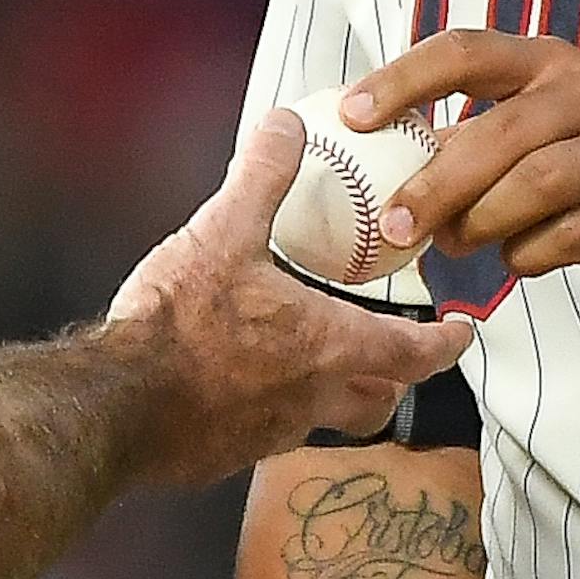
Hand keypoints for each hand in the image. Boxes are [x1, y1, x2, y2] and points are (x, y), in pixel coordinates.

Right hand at [108, 112, 475, 482]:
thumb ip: (262, 177)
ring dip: (335, 395)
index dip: (445, 343)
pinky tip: (242, 381)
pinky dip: (271, 408)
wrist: (118, 403)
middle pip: (379, 401)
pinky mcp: (226, 453)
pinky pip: (267, 433)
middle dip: (395, 378)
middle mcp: (312, 399)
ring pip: (326, 421)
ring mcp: (269, 433)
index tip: (461, 333)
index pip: (413, 354)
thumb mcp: (223, 232)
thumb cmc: (180, 323)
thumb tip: (286, 125)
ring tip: (317, 363)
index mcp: (328, 346)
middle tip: (395, 355)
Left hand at [341, 32, 579, 302]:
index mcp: (549, 63)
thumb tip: (380, 167)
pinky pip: (565, 237)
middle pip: (495, 133)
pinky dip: (526, 255)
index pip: (464, 52)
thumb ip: (474, 138)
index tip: (350, 114)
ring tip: (453, 245)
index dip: (402, 79)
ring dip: (479, 224)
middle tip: (392, 224)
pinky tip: (518, 258)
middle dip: (434, 184)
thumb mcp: (544, 129)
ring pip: (532, 186)